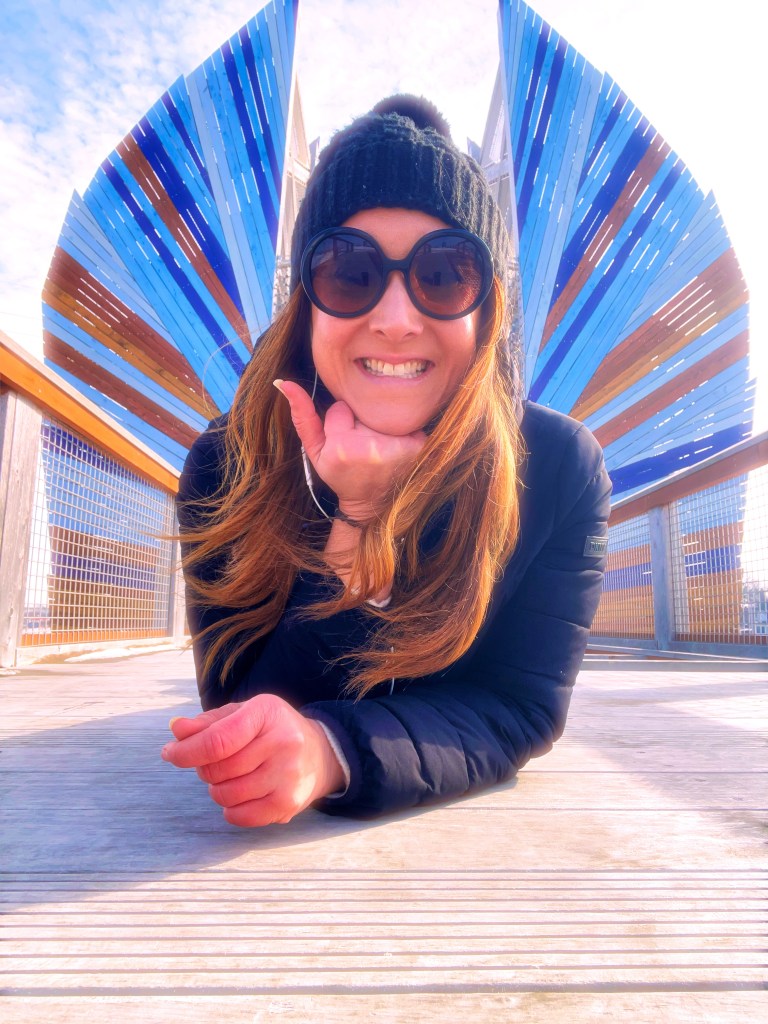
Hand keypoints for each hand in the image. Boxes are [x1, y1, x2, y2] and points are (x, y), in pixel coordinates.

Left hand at [161, 694, 344, 826]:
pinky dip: (231, 810)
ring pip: (227, 794)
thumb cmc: (271, 730)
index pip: (217, 740)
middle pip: (218, 769)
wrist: (319, 752)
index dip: (186, 751)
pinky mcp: (289, 802)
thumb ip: (207, 723)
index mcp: (266, 713)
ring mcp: (288, 774)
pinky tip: (241, 796)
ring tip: (231, 778)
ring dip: (218, 789)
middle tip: (214, 763)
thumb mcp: (242, 714)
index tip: (170, 754)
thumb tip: (177, 730)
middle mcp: (283, 741)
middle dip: (204, 769)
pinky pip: (241, 816)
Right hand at [275, 379, 425, 515]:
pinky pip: (404, 418)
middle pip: (362, 407)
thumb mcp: (314, 450)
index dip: (341, 421)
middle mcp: (371, 447)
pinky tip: (394, 444)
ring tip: (377, 443)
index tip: (344, 440)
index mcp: (343, 448)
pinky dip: (400, 428)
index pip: (340, 408)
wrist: (370, 502)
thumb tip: (283, 381)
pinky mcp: (416, 446)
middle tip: (361, 443)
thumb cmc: (340, 474)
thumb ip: (301, 416)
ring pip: (381, 410)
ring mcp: (396, 447)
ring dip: (379, 423)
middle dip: (360, 420)